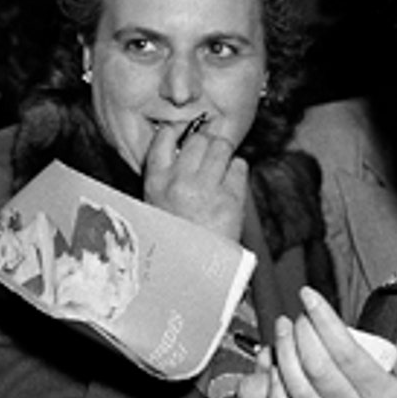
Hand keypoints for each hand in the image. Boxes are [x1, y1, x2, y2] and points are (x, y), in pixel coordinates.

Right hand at [141, 119, 247, 242]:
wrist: (195, 269)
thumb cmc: (177, 235)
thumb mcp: (157, 204)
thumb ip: (167, 174)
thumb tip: (184, 143)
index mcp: (157, 182)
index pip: (165, 136)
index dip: (178, 129)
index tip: (186, 131)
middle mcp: (180, 183)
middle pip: (199, 139)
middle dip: (207, 142)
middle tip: (209, 154)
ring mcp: (207, 190)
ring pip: (222, 146)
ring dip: (224, 153)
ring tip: (220, 169)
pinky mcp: (231, 199)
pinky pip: (239, 166)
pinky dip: (237, 171)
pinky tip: (229, 185)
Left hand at [266, 288, 396, 397]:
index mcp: (381, 396)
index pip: (344, 350)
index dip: (323, 320)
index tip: (310, 297)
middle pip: (315, 366)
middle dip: (299, 334)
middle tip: (295, 315)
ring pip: (297, 389)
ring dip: (284, 357)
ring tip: (282, 334)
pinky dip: (277, 393)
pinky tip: (274, 372)